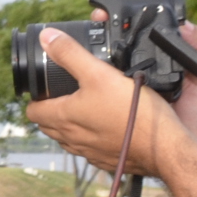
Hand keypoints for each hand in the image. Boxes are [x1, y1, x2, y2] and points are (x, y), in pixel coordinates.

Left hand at [23, 27, 196, 177]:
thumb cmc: (131, 112)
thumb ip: (71, 54)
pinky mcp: (107, 160)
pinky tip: (107, 127)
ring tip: (85, 108)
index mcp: (64, 118)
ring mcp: (89, 153)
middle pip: (49, 126)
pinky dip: (92, 138)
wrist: (163, 146)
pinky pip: (91, 150)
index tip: (44, 89)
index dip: (35, 99)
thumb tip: (47, 37)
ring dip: (71, 126)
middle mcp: (72, 140)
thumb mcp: (98, 73)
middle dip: (50, 111)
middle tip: (62, 95)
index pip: (33, 112)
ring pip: (69, 139)